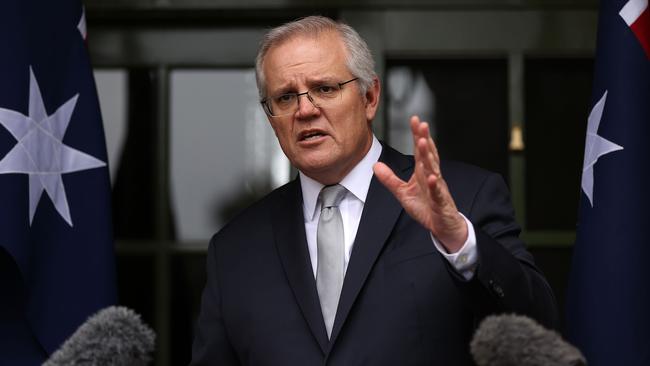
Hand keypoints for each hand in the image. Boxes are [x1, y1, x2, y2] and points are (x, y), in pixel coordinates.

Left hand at [373, 116, 467, 252]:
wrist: (442, 226)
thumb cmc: (426, 207)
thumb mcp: (403, 192)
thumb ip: (389, 179)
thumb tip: (375, 165)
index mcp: (422, 172)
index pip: (420, 150)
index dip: (417, 134)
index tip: (414, 119)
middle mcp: (432, 175)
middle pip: (428, 154)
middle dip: (424, 138)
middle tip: (421, 123)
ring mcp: (437, 187)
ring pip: (433, 168)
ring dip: (429, 156)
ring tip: (424, 142)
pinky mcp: (441, 201)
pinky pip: (437, 192)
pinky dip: (435, 184)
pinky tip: (432, 177)